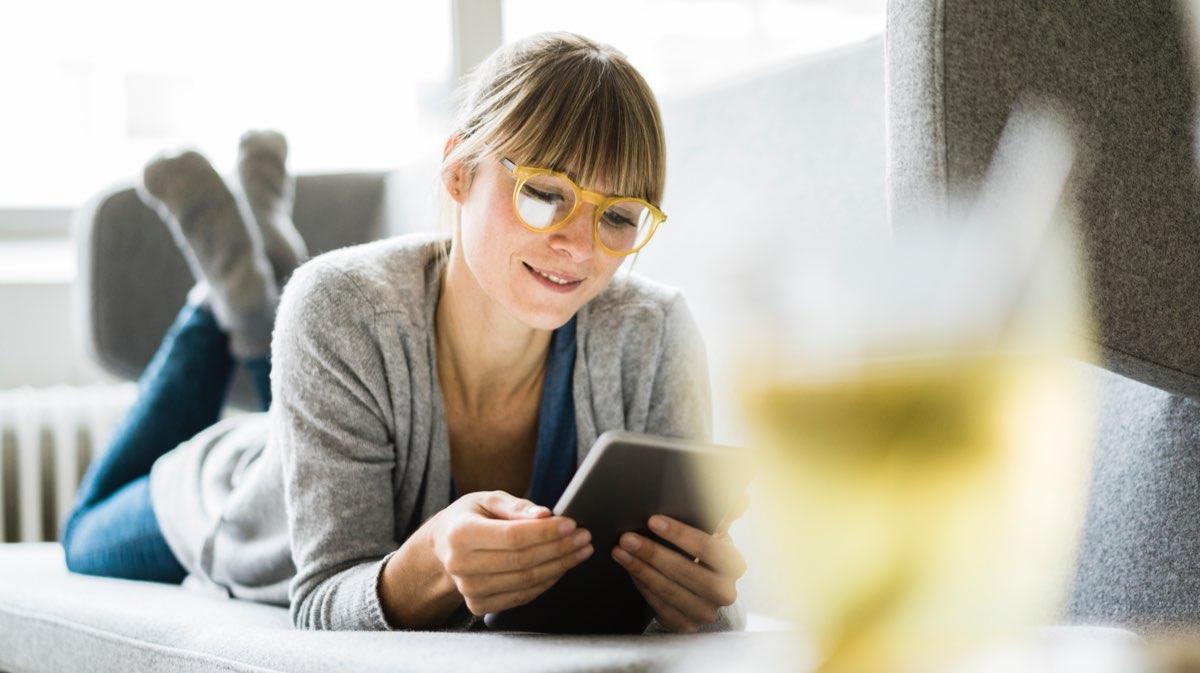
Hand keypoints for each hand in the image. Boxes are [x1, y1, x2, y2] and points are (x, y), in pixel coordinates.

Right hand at [427, 490, 592, 615]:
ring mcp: (469, 589)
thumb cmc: (469, 518)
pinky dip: (547, 582)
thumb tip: (545, 515)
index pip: (513, 537)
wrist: (443, 549)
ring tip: (580, 550)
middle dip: (560, 549)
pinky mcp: (479, 605)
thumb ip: (516, 506)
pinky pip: (522, 596)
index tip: (572, 524)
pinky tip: (562, 566)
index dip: (546, 532)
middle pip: (523, 561)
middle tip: (585, 537)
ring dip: (560, 566)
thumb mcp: (487, 499)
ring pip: (526, 581)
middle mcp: (461, 565)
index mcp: (460, 534)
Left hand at [611, 495, 749, 632]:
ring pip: (671, 591)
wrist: (699, 590)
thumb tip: (741, 497)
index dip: (680, 535)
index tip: (653, 521)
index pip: (709, 548)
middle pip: (687, 572)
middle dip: (653, 553)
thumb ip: (723, 511)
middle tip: (627, 538)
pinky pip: (661, 608)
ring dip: (642, 569)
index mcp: (734, 565)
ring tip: (620, 551)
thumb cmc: (702, 552)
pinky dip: (643, 587)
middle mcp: (725, 592)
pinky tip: (629, 570)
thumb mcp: (713, 532)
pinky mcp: (686, 626)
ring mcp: (706, 613)